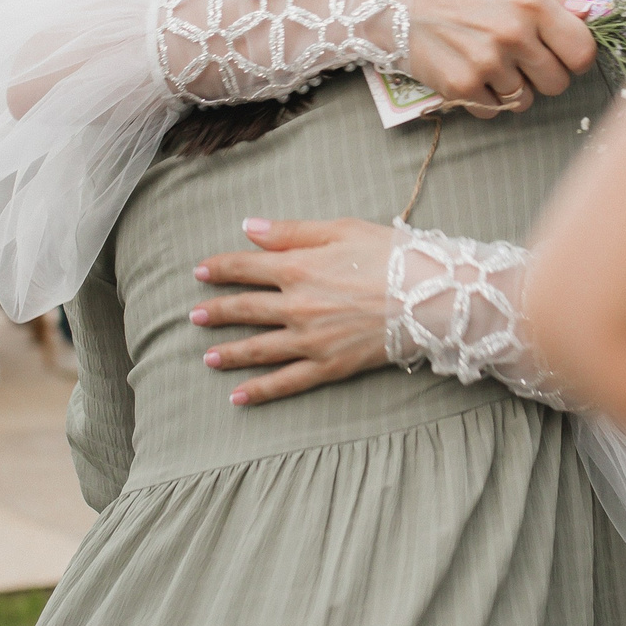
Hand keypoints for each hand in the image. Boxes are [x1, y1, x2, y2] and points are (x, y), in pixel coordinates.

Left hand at [188, 217, 393, 404]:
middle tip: (194, 316)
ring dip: (229, 352)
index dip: (219, 268)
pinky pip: (287, 382)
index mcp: (297, 268)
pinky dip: (260, 391)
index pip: (245, 267)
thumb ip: (290, 231)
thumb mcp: (340, 229)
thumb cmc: (391, 255)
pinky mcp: (329, 366)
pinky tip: (237, 397)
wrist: (431, 296)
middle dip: (217, 312)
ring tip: (207, 356)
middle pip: (245, 309)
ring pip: (258, 348)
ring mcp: (310, 340)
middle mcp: (296, 306)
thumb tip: (247, 228)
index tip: (200, 271)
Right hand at [405, 0, 596, 117]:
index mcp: (531, 3)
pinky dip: (485, 99)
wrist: (391, 0)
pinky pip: (493, 110)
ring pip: (525, 100)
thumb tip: (585, 14)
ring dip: (514, 88)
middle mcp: (513, 35)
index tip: (561, 54)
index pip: (582, 52)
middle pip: (558, 83)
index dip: (576, 57)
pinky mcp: (461, 87)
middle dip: (544, 75)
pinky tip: (470, 73)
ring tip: (490, 63)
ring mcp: (487, 65)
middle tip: (522, 60)